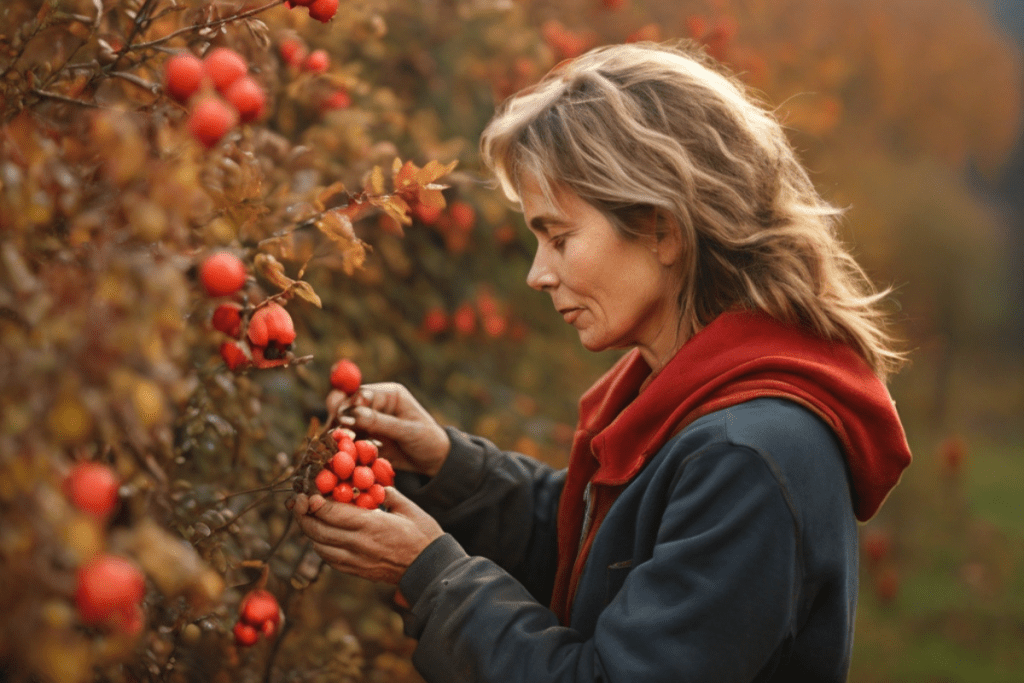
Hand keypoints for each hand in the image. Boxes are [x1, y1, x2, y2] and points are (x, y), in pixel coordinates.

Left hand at [290, 488, 443, 584]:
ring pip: (320, 546)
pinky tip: (323, 537)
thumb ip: (387, 493)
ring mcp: (356, 560)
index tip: (308, 493)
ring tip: (308, 517)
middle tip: (298, 502)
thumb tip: (371, 484)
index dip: (314, 503)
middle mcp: (359, 544)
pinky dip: (321, 546)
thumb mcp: (408, 508)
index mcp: (371, 525)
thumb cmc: (423, 535)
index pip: (331, 513)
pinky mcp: (357, 571)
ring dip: (310, 531)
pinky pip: (329, 559)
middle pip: (318, 531)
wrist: (430, 569)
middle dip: (303, 515)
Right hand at [327, 382, 449, 477]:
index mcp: (389, 394)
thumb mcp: (407, 431)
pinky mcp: (366, 439)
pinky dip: (346, 448)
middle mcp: (376, 405)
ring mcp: (369, 422)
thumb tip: (352, 414)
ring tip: (338, 446)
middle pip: (348, 406)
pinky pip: (350, 441)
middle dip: (339, 419)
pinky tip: (344, 455)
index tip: (341, 418)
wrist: (435, 461)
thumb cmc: (428, 440)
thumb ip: (380, 422)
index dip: (349, 403)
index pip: (361, 393)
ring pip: (345, 425)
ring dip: (340, 435)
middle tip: (334, 434)